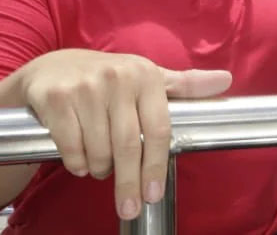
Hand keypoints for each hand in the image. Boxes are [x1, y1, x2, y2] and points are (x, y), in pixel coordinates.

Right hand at [16, 50, 232, 219]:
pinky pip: (71, 147)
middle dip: (129, 183)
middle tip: (130, 207)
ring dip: (101, 170)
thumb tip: (225, 80)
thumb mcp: (147, 77)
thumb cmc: (108, 78)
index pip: (159, 129)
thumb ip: (186, 85)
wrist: (51, 69)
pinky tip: (81, 161)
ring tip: (101, 167)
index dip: (156, 166)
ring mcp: (85, 87)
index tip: (153, 195)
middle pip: (128, 145)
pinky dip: (78, 163)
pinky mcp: (56, 98)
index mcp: (145, 75)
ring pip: (99, 150)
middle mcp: (117, 78)